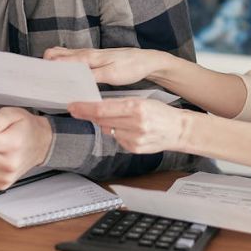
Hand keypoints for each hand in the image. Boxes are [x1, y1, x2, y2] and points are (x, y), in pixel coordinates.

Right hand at [43, 47, 165, 85]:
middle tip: (40, 78)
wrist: (147, 61)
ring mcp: (89, 54)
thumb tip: (72, 79)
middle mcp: (86, 53)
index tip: (38, 76)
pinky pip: (73, 58)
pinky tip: (63, 72)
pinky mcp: (94, 57)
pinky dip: (63, 62)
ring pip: (64, 54)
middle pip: (57, 54)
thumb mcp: (112, 75)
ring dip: (53, 63)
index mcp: (88, 57)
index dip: (47, 67)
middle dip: (45, 63)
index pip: (60, 59)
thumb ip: (92, 76)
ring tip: (46, 77)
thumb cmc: (131, 68)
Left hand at [67, 98, 191, 153]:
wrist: (178, 130)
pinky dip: (117, 133)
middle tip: (75, 109)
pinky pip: (117, 139)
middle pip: (101, 120)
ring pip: (108, 130)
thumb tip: (98, 109)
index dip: (85, 108)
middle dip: (87, 115)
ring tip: (116, 118)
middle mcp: (135, 124)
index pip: (103, 109)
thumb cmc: (160, 112)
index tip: (72, 106)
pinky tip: (127, 129)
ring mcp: (134, 139)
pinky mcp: (134, 148)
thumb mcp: (142, 101)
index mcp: (136, 107)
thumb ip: (120, 105)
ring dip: (104, 124)